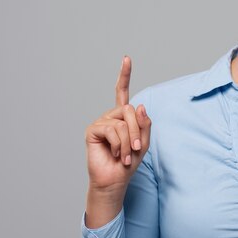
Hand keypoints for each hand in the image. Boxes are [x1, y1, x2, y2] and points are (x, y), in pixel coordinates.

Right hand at [85, 56, 151, 192]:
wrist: (115, 179)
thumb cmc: (129, 161)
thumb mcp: (144, 142)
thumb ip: (144, 124)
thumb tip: (139, 106)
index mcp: (123, 116)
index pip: (122, 92)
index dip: (124, 75)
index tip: (126, 58)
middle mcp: (111, 116)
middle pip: (130, 110)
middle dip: (137, 131)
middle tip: (136, 150)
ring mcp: (101, 122)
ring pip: (123, 122)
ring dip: (129, 142)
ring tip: (125, 156)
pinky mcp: (93, 130)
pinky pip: (112, 130)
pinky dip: (119, 144)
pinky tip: (116, 154)